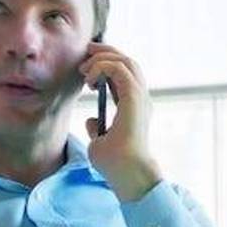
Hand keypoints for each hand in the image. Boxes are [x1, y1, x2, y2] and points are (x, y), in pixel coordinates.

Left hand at [78, 41, 161, 200]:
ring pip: (125, 61)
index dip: (106, 65)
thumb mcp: (99, 143)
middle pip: (127, 62)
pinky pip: (119, 69)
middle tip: (86, 52)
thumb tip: (91, 121)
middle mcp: (141, 99)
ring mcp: (140, 97)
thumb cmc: (116, 165)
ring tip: (85, 68)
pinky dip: (103, 67)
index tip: (86, 71)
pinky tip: (90, 80)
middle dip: (105, 52)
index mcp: (135, 107)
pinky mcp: (134, 97)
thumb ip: (97, 129)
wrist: (127, 173)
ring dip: (103, 58)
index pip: (124, 75)